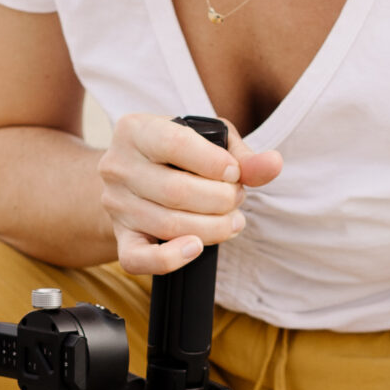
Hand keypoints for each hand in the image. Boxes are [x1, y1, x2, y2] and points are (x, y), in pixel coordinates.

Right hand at [97, 113, 283, 276]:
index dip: (214, 163)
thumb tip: (272, 165)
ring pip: (168, 225)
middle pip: (175, 191)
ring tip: (232, 221)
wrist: (137, 178)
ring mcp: (116, 205)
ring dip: (213, 228)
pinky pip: (138, 259)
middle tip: (237, 198)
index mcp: (135, 130)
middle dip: (221, 199)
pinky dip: (171, 259)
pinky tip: (196, 248)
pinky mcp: (122, 238)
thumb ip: (242, 155)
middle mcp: (118, 166)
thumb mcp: (210, 141)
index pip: (175, 144)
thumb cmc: (179, 155)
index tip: (234, 173)